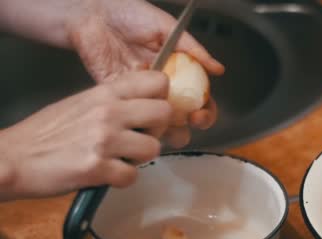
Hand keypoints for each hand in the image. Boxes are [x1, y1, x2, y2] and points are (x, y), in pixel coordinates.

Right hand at [0, 71, 170, 199]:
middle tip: (139, 138)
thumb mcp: (82, 104)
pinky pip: (132, 176)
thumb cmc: (46, 134)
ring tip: (119, 158)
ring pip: (154, 148)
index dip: (161, 98)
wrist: (14, 158)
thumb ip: (114, 102)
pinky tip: (106, 174)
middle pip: (164, 113)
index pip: (157, 81)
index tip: (150, 112)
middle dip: (157, 130)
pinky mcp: (97, 168)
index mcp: (105, 93)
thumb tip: (146, 106)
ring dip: (140, 159)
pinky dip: (121, 180)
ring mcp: (104, 140)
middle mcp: (108, 112)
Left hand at [67, 0, 223, 147]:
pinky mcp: (119, 98)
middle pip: (185, 117)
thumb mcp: (166, 28)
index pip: (199, 98)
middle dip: (193, 124)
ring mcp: (141, 95)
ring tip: (167, 123)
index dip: (206, 110)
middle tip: (192, 119)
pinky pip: (133, 116)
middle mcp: (162, 88)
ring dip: (168, 130)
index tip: (201, 111)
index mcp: (178, 72)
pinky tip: (141, 113)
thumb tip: (217, 69)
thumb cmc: (129, 14)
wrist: (93, 14)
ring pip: (160, 123)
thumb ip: (193, 49)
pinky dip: (139, 121)